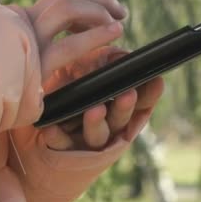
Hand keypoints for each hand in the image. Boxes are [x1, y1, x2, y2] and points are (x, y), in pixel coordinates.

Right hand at [9, 0, 127, 82]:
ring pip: (69, 8)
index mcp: (23, 18)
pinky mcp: (33, 66)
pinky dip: (96, 35)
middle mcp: (23, 22)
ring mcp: (27, 40)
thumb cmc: (5, 82)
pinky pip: (69, 45)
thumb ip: (42, 38)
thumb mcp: (23, 51)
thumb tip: (79, 28)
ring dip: (99, 11)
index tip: (109, 9)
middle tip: (121, 13)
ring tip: (118, 26)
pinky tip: (114, 34)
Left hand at [41, 47, 164, 150]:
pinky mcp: (62, 146)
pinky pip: (60, 143)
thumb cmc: (71, 82)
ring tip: (95, 110)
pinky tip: (50, 128)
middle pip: (121, 119)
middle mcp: (107, 124)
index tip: (156, 80)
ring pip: (97, 135)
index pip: (142, 102)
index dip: (150, 94)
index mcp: (119, 106)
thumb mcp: (87, 65)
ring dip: (96, 122)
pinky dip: (57, 135)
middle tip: (128, 95)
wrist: (44, 111)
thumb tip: (121, 55)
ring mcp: (86, 137)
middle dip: (125, 107)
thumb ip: (106, 60)